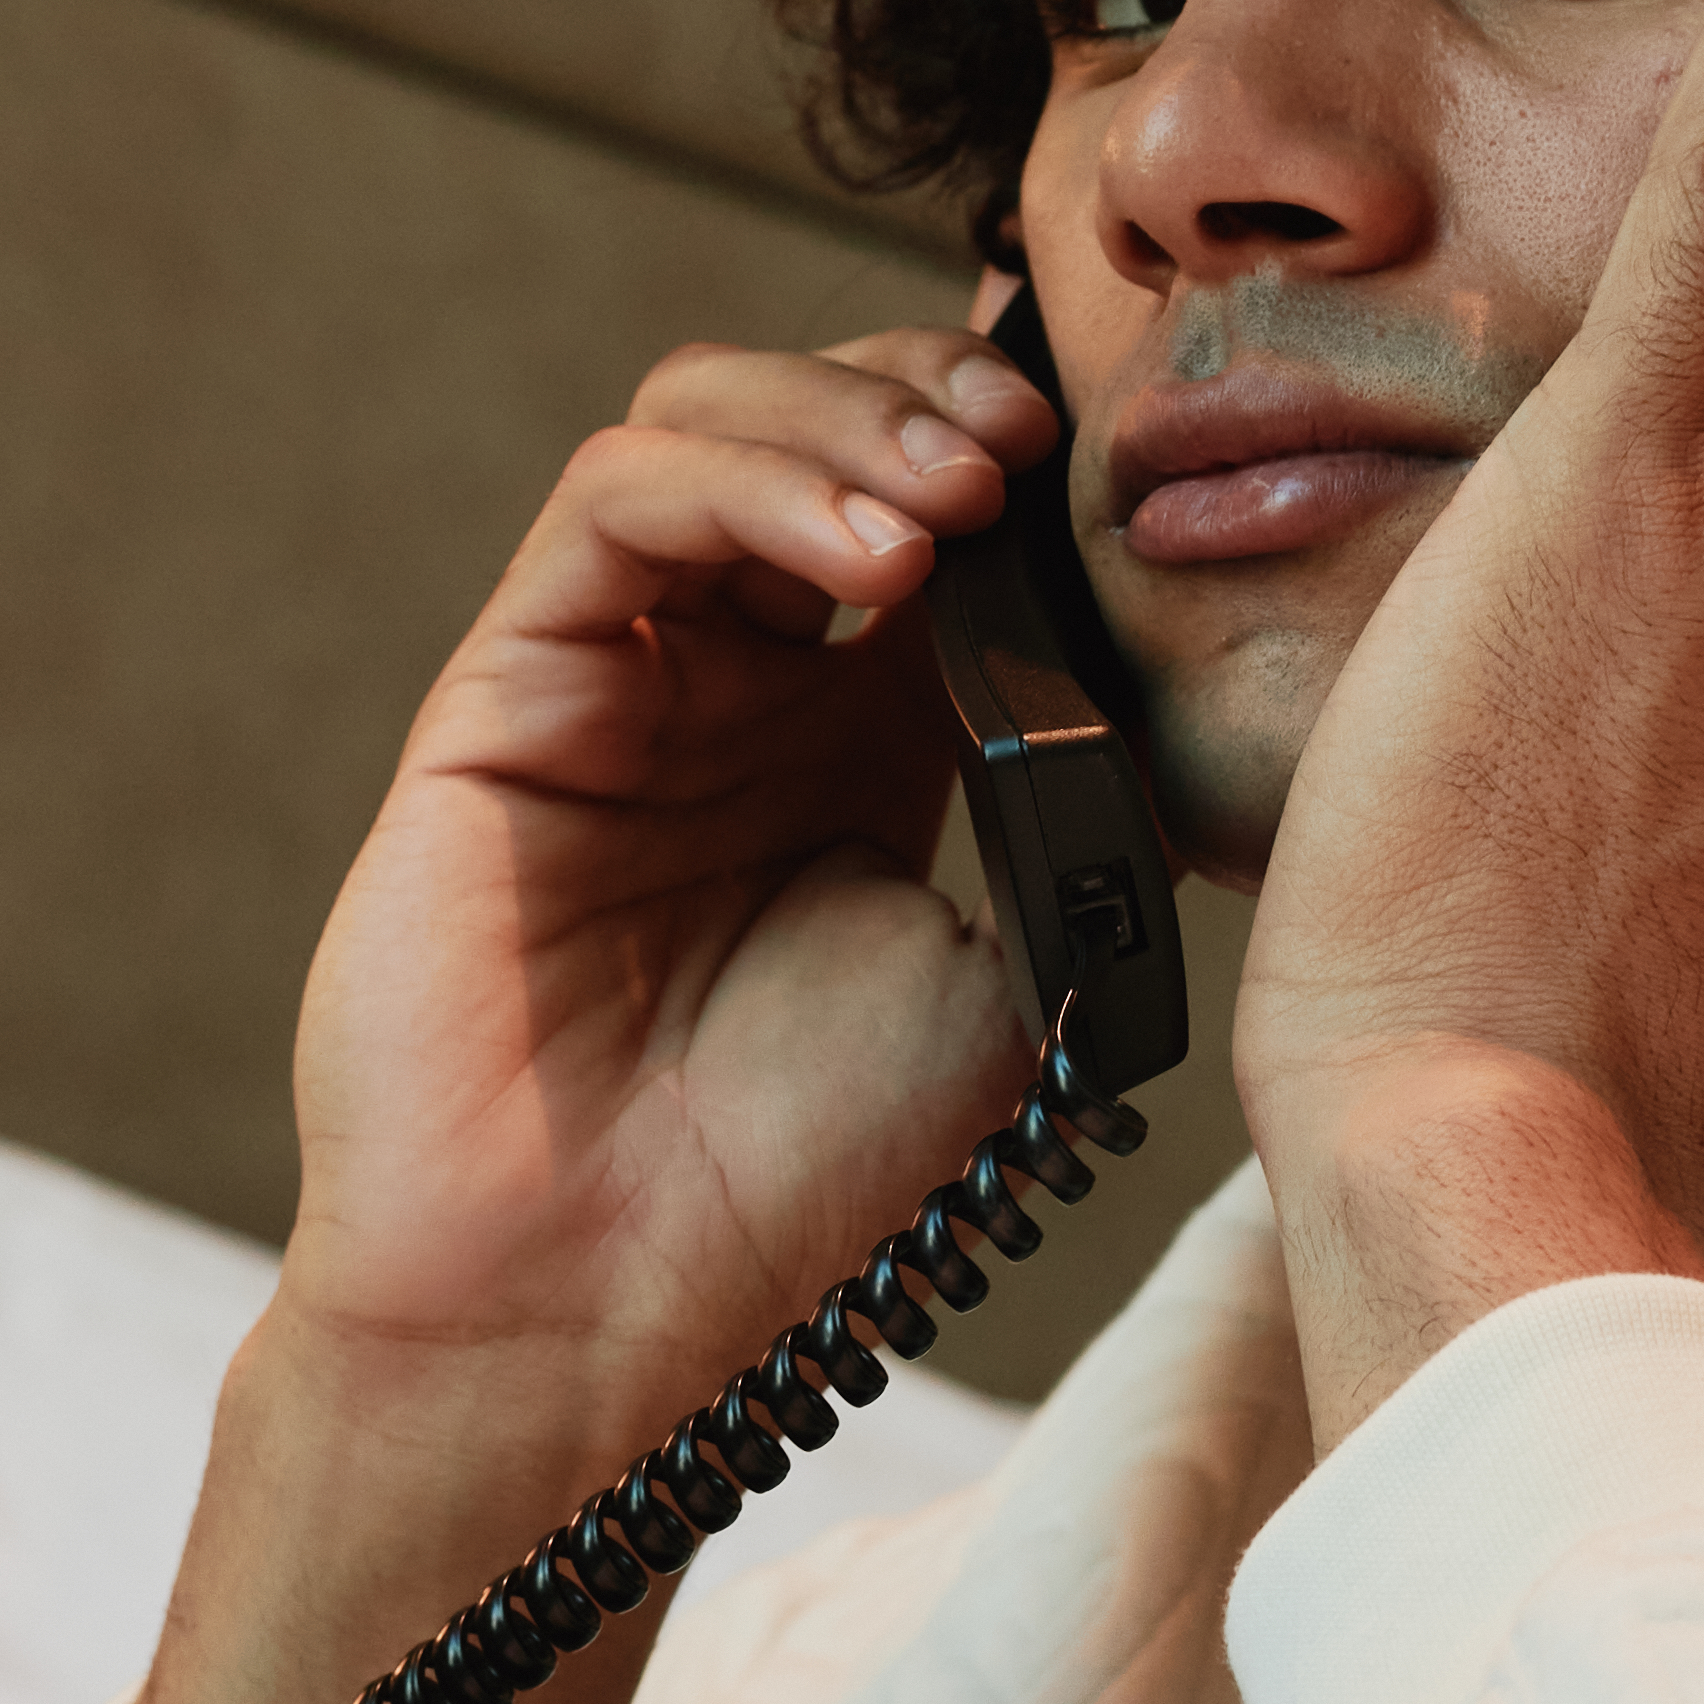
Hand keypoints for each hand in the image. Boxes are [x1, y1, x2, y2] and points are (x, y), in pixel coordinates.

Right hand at [87, 315, 1059, 1703]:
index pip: (938, 501)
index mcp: (860, 736)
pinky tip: (869, 554)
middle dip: (938, 395)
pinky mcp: (508, 693)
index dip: (1024, 440)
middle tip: (1040, 437)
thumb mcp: (1013, 958)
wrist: (609, 1308)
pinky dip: (748, 485)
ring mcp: (613, 677)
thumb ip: (1072, 790)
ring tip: (962, 489)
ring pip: (708, 420)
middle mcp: (731, 683)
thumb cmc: (809, 1176)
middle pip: (825, 420)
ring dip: (850, 417)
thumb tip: (1195, 642)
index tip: (1138, 445)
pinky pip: (613, 507)